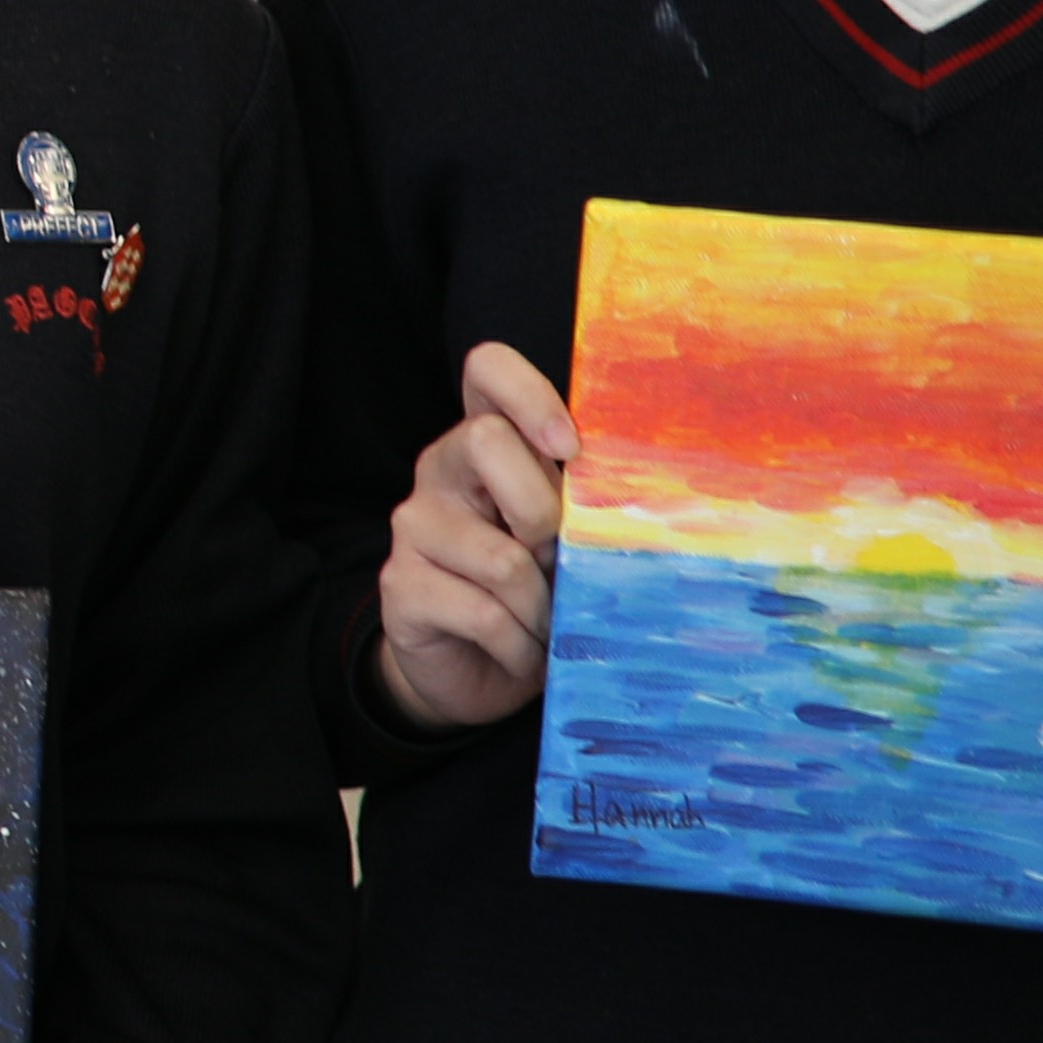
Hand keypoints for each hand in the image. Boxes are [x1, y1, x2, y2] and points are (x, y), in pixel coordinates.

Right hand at [370, 339, 573, 732]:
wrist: (470, 672)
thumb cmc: (532, 593)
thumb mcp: (561, 537)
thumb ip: (578, 502)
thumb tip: (643, 493)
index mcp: (484, 444)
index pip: (487, 370)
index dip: (530, 394)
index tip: (569, 447)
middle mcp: (440, 472)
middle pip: (486, 440)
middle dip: (542, 513)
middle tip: (555, 561)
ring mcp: (413, 527)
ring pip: (500, 554)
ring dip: (543, 608)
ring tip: (546, 625)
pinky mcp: (399, 585)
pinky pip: (484, 614)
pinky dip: (520, 646)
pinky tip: (521, 653)